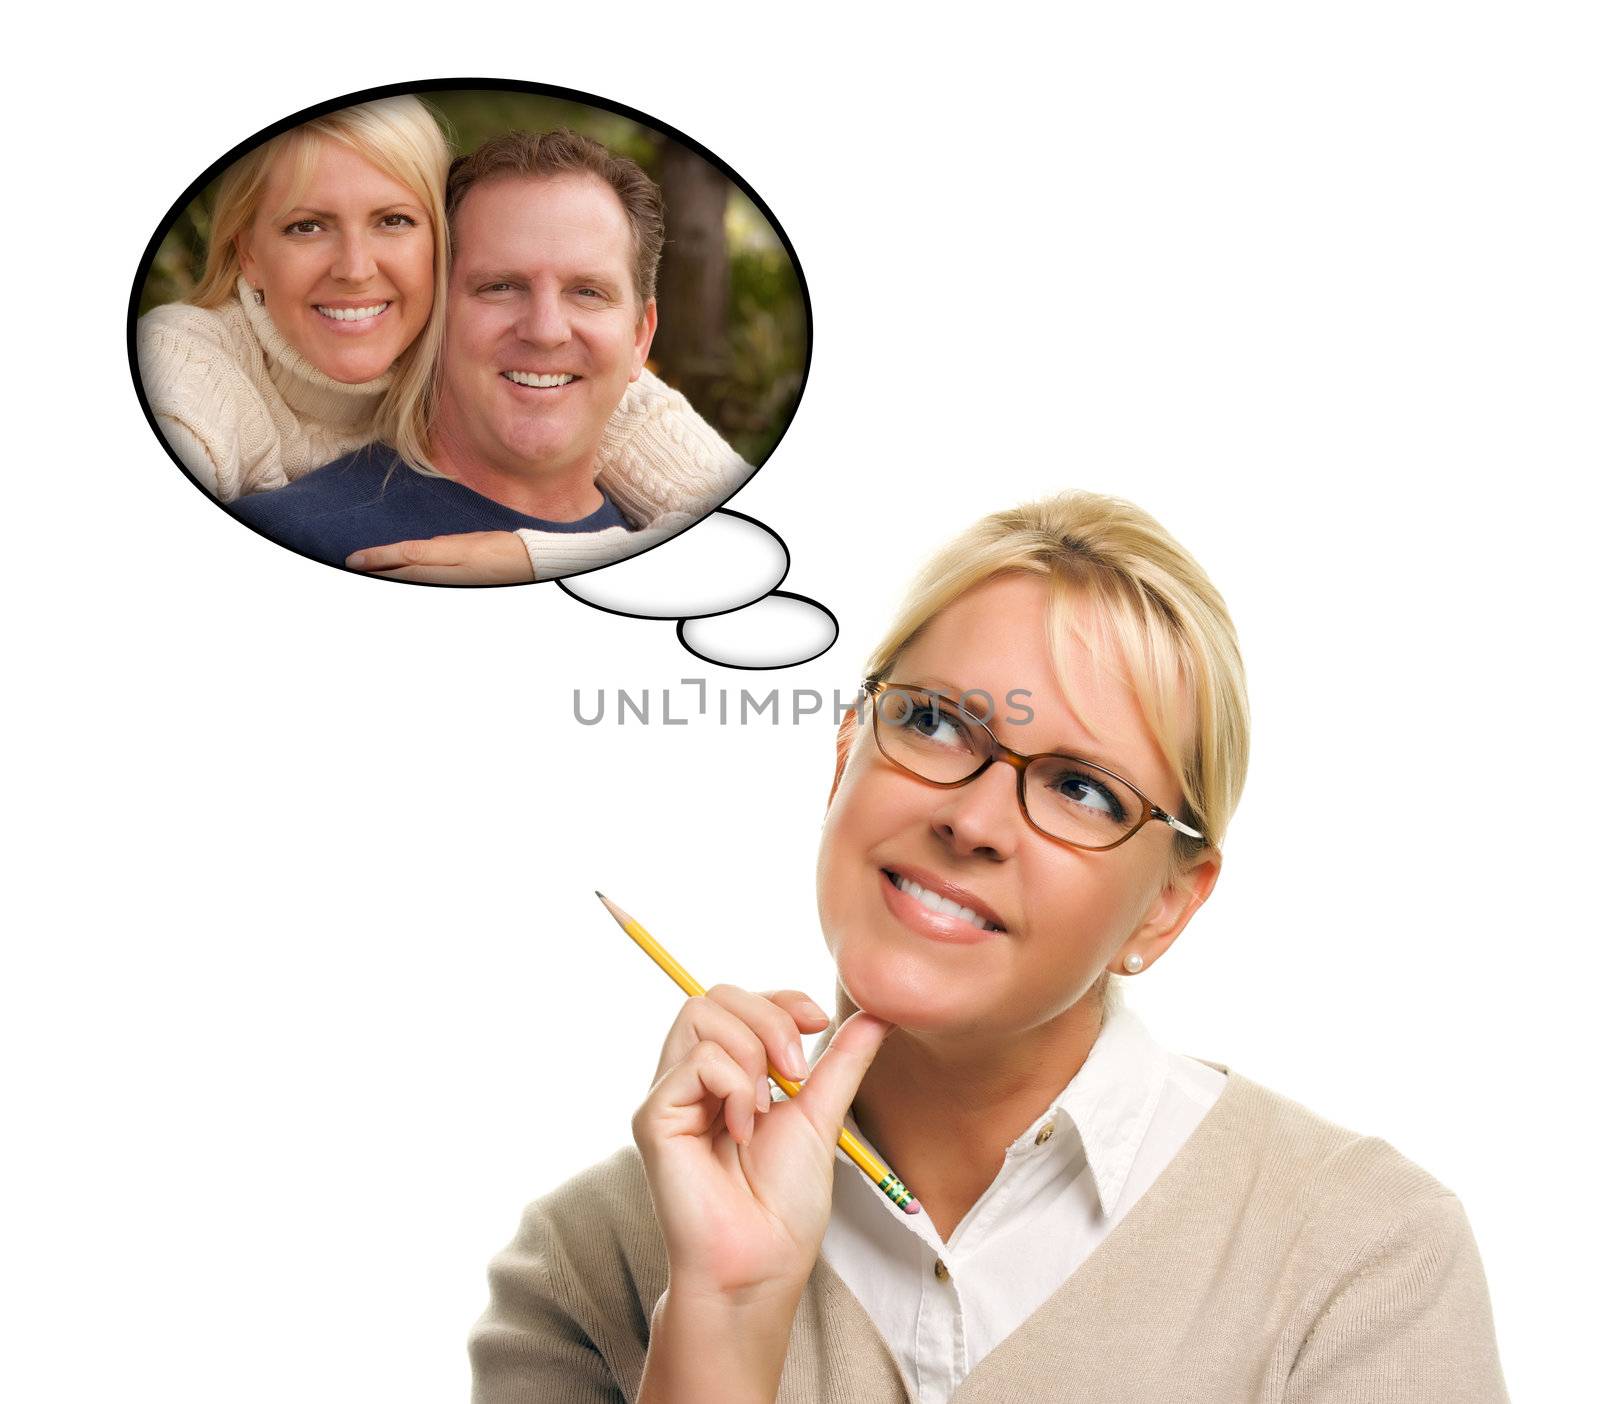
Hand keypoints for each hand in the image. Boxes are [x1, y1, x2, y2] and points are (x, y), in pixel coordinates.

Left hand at [344, 531, 534, 583]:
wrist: (533, 565)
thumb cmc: (503, 549)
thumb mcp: (470, 541)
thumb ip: (441, 547)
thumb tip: (416, 553)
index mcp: (454, 552)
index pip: (409, 553)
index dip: (380, 557)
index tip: (356, 559)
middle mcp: (453, 572)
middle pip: (407, 574)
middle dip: (378, 574)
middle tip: (351, 572)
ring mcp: (458, 586)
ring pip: (416, 587)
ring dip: (391, 584)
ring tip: (367, 581)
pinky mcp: (462, 594)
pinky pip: (430, 593)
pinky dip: (412, 592)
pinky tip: (398, 590)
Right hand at [633, 986, 892, 1303]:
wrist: (761, 1264)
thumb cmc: (783, 1205)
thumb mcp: (820, 1115)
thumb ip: (841, 1061)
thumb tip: (878, 1014)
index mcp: (724, 1074)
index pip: (737, 1000)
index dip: (780, 998)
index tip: (819, 1024)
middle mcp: (689, 1078)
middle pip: (715, 995)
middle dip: (770, 1018)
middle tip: (797, 1074)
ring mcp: (669, 1095)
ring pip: (700, 1014)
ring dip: (753, 1051)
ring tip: (767, 1107)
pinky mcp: (654, 1117)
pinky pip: (697, 1061)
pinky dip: (735, 1086)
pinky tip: (743, 1131)